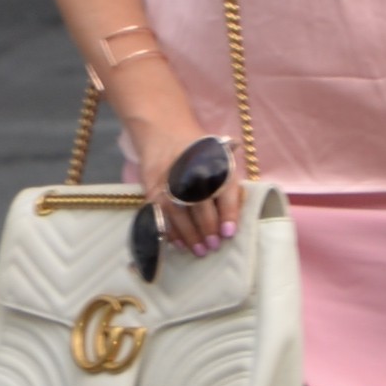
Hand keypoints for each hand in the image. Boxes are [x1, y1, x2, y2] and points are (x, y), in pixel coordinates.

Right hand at [132, 105, 241, 256]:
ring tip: (199, 251)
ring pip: (179, 214)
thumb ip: (229, 187)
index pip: (224, 190)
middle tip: (213, 246)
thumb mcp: (220, 161)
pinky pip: (162, 215)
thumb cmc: (200, 154)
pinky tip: (178, 244)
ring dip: (189, 236)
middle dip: (208, 229)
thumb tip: (232, 223)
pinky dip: (170, 232)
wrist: (164, 134)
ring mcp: (169, 182)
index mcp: (213, 163)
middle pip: (200, 205)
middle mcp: (191, 172)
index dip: (228, 214)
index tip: (228, 233)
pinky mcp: (153, 190)